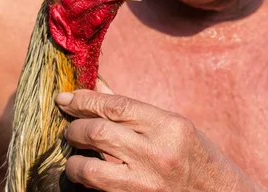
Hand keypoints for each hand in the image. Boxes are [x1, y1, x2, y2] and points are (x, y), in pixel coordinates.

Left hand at [55, 90, 262, 191]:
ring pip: (90, 168)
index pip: (115, 106)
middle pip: (97, 132)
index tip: (66, 97)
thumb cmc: (201, 159)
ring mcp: (145, 184)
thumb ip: (133, 110)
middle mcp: (156, 154)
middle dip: (74, 127)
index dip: (85, 99)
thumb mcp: (174, 127)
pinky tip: (84, 174)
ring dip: (73, 160)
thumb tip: (98, 87)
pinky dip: (85, 182)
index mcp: (169, 127)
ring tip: (73, 154)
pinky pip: (98, 191)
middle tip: (68, 126)